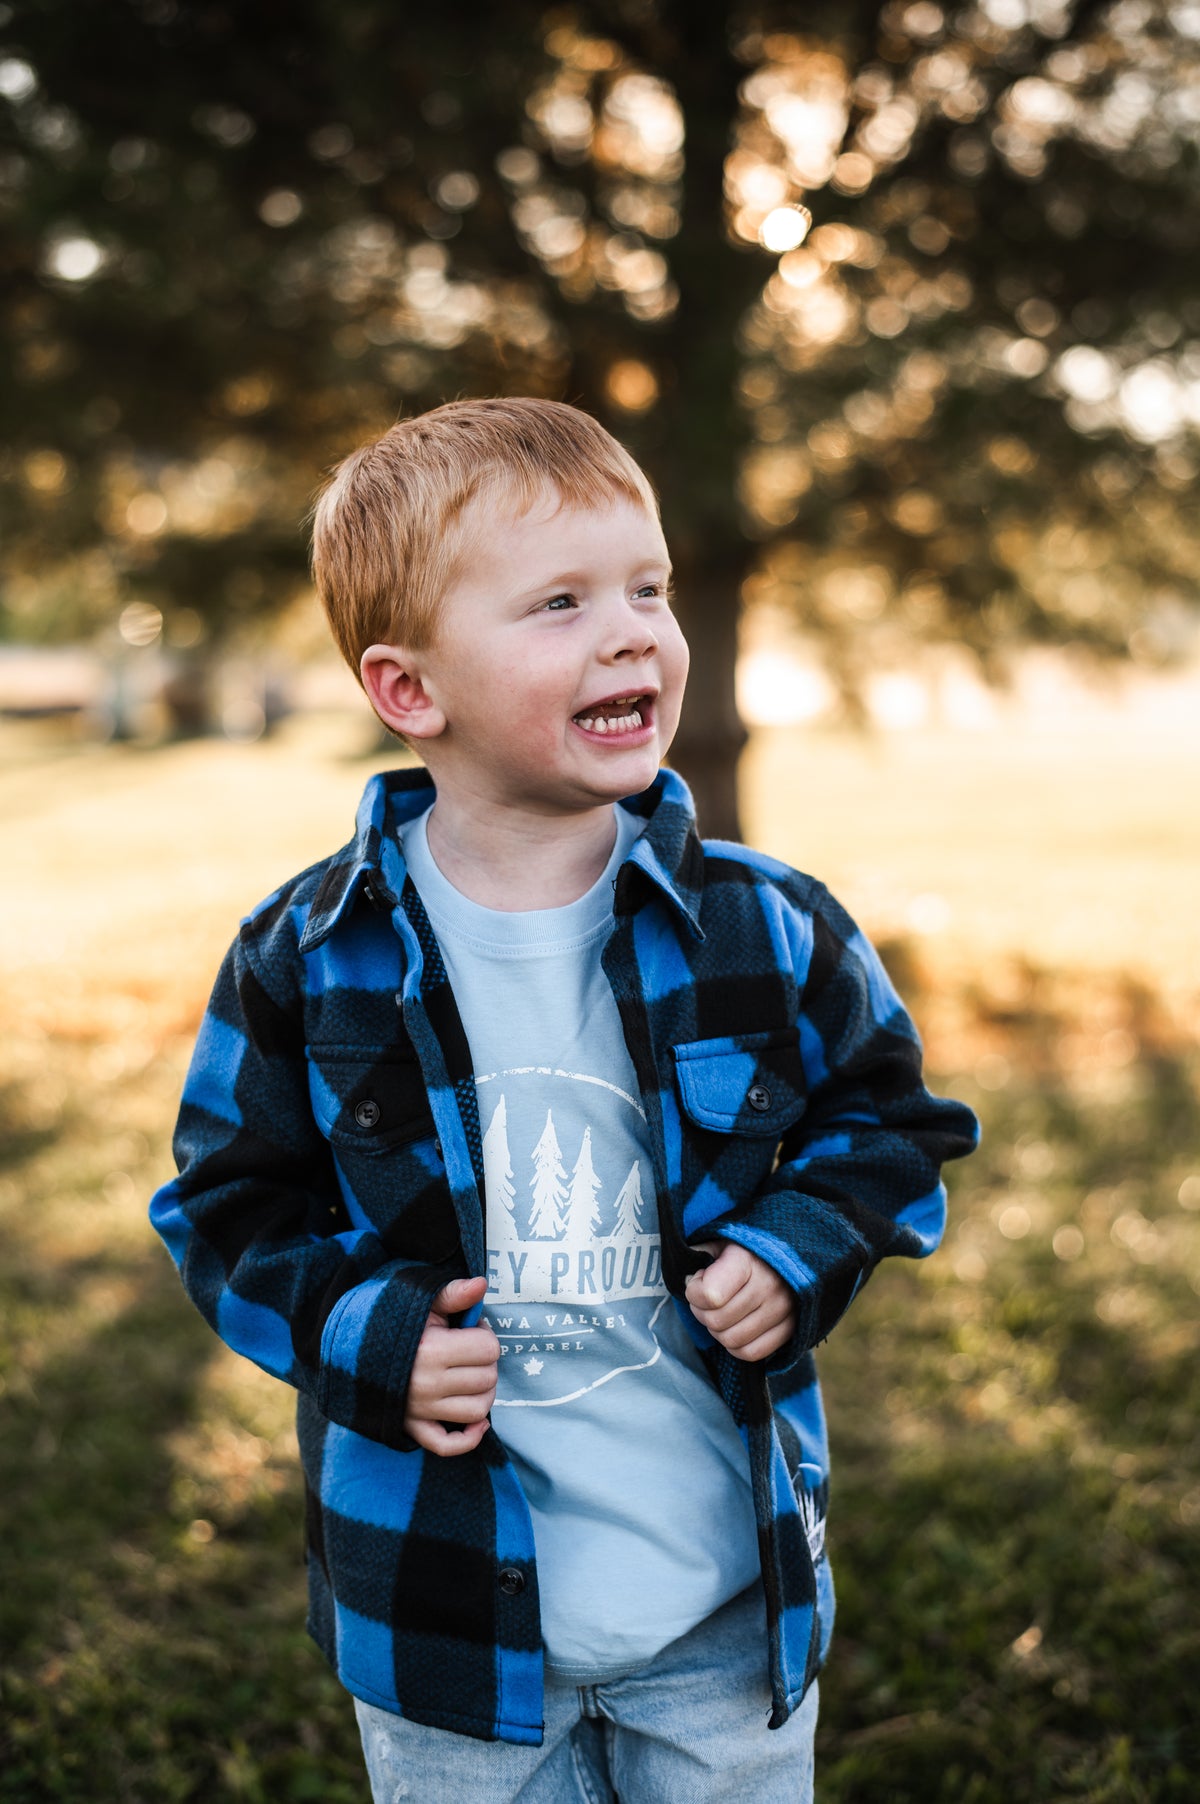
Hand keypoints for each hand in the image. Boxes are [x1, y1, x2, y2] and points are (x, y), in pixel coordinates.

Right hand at [403, 1276, 498, 1456]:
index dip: (485, 1335)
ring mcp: (421, 1410)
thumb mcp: (421, 1302)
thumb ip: (453, 1294)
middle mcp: (427, 1384)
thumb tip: (481, 1283)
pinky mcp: (413, 1427)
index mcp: (432, 1350)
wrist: (353, 1350)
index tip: (471, 1329)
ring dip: (484, 1394)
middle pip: (487, 1378)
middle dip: (486, 1361)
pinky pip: (447, 1445)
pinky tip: (479, 1422)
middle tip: (470, 1350)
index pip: (488, 1348)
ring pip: (477, 1411)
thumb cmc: (395, 1323)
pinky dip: (469, 1438)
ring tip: (472, 1376)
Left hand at [684, 1241, 795, 1362]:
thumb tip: (687, 1280)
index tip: (699, 1279)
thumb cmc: (746, 1248)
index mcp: (748, 1260)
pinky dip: (736, 1346)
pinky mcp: (791, 1328)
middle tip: (708, 1300)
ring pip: (731, 1341)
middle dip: (703, 1312)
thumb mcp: (721, 1240)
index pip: (709, 1295)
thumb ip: (701, 1253)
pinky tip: (735, 1327)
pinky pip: (752, 1353)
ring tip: (722, 1312)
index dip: (694, 1291)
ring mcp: (782, 1310)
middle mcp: (769, 1286)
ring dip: (718, 1330)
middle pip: (716, 1321)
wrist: (788, 1253)